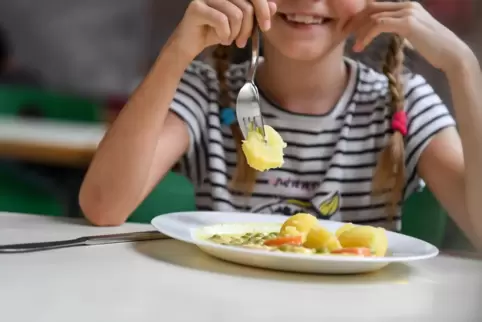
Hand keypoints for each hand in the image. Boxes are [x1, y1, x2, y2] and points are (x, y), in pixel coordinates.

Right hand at [173, 0, 276, 58]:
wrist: (190, 44)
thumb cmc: (215, 32)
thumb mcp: (240, 25)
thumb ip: (256, 15)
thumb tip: (274, 6)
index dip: (264, 9)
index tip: (265, 27)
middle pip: (247, 7)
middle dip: (249, 28)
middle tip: (242, 42)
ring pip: (236, 15)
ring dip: (235, 34)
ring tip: (229, 40)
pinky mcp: (196, 7)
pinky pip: (221, 20)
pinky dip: (225, 35)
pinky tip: (221, 40)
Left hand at [345, 1, 473, 72]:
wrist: (450, 54)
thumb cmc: (433, 48)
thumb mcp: (412, 35)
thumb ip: (400, 29)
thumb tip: (387, 31)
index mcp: (406, 6)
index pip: (377, 6)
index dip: (360, 18)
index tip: (350, 31)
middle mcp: (406, 5)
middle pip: (372, 8)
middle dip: (356, 22)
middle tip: (345, 36)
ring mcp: (407, 12)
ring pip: (373, 17)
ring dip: (360, 32)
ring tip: (355, 46)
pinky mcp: (407, 23)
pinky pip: (379, 25)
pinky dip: (367, 36)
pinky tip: (362, 46)